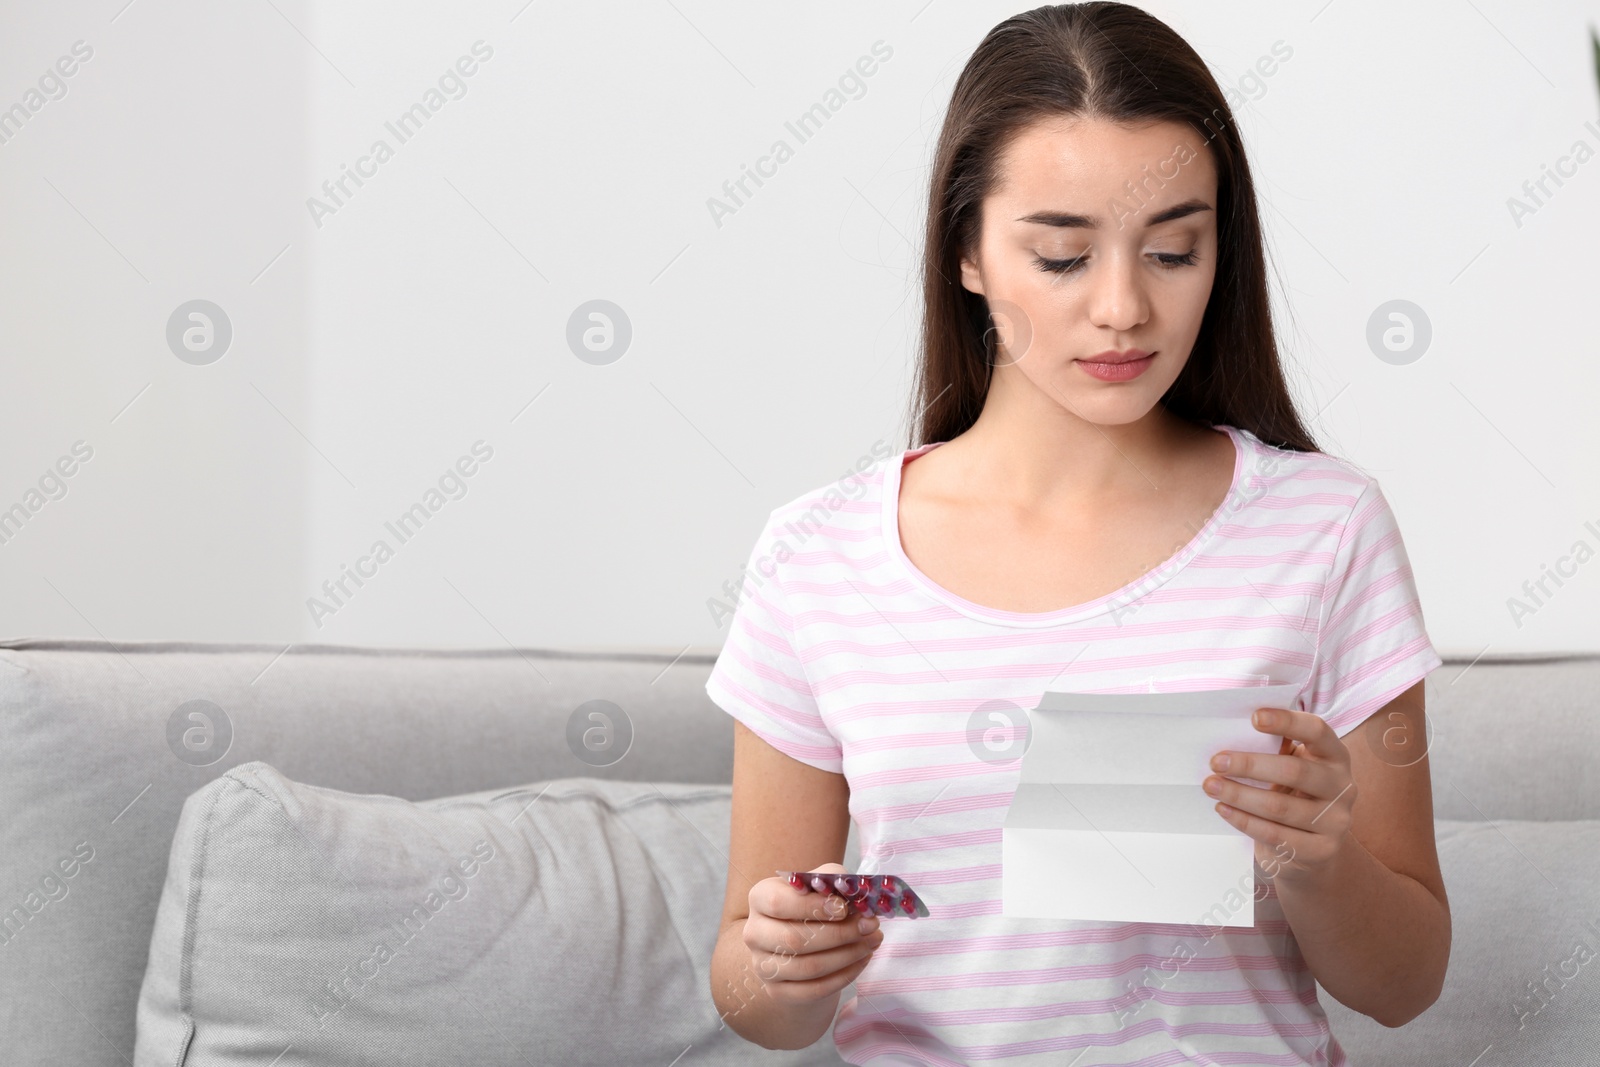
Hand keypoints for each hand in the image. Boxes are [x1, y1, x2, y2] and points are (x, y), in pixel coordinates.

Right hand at [741, 862, 883, 1005]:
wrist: (802, 944)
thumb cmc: (813, 907)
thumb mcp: (820, 884)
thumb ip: (832, 878)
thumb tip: (850, 889)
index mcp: (760, 898)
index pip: (779, 903)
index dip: (813, 907)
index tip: (844, 908)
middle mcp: (755, 932)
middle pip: (795, 939)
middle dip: (840, 934)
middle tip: (871, 926)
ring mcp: (763, 965)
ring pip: (808, 967)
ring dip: (847, 955)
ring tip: (872, 941)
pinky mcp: (778, 991)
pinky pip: (814, 990)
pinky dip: (844, 976)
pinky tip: (862, 960)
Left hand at [1202, 706, 1356, 885]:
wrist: (1314, 848)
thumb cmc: (1295, 794)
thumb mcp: (1293, 767)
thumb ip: (1276, 750)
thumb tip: (1231, 732)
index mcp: (1335, 756)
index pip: (1317, 731)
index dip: (1287, 721)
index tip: (1254, 718)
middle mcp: (1343, 786)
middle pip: (1295, 771)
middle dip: (1250, 765)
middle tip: (1216, 762)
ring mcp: (1337, 820)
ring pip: (1280, 807)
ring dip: (1239, 795)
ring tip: (1211, 786)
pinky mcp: (1323, 849)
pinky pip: (1275, 834)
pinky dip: (1244, 820)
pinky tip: (1223, 809)